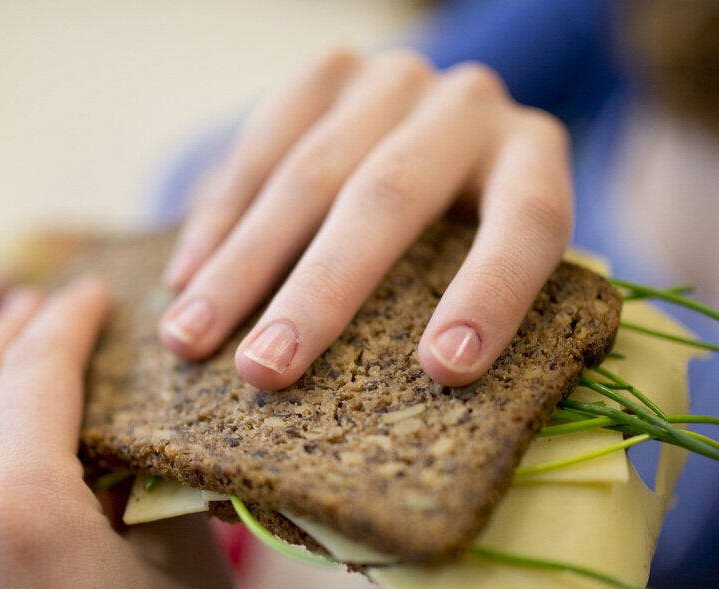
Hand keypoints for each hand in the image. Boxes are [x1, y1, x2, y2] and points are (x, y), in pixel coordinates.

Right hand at [159, 48, 572, 390]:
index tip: (444, 369)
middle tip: (265, 370)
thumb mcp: (489, 257)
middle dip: (322, 290)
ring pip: (309, 174)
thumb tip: (415, 386)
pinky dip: (217, 220)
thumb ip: (464, 298)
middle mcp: (469, 105)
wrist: (425, 132)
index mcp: (533, 155)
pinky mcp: (328, 72)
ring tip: (188, 341)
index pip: (528, 222)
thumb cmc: (463, 235)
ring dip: (240, 266)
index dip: (492, 293)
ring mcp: (394, 81)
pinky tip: (185, 280)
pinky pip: (260, 147)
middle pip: (393, 195)